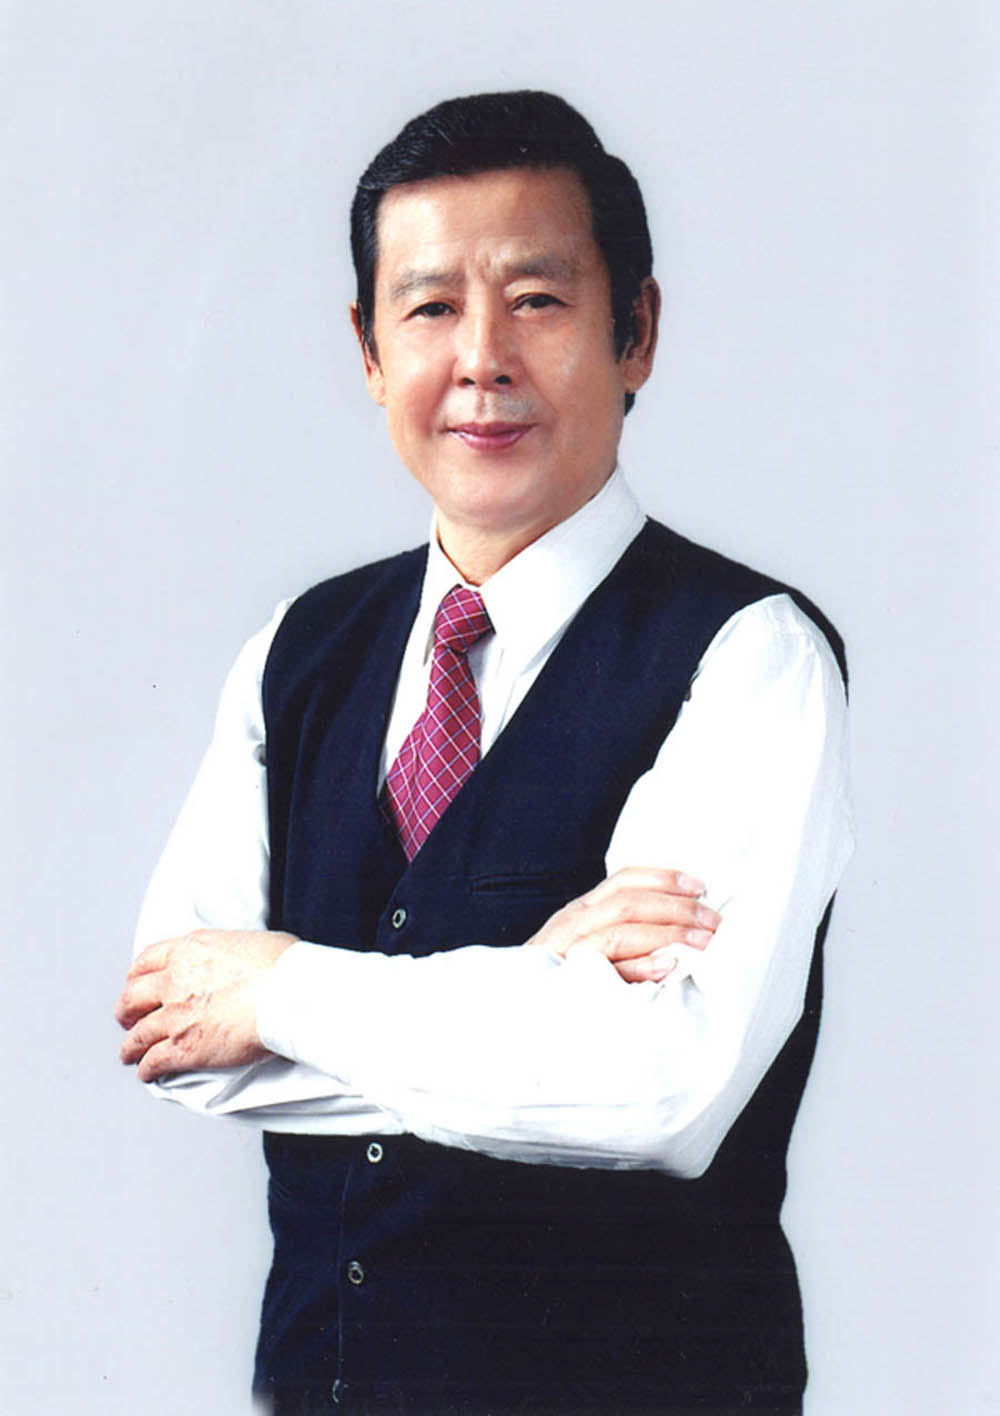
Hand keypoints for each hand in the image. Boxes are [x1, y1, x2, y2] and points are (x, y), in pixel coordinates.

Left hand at [115, 929, 297, 1081]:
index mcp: (190, 950)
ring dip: (130, 1046)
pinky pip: (154, 1062)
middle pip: (133, 997)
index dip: (137, 975)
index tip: (136, 983)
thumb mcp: (248, 941)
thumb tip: (238, 959)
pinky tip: (148, 1073)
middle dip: (127, 1011)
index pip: (147, 960)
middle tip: (128, 1019)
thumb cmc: (282, 967)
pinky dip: (147, 1070)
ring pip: (138, 1034)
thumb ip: (229, 951)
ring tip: (129, 1053)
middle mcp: (175, 980)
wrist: (287, 994)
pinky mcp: (184, 1048)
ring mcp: (176, 1016)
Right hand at [527, 867, 720, 982]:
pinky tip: (669, 967)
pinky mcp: (568, 983)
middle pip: (628, 903)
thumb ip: (621, 928)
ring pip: (620, 931)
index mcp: (582, 910)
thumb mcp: (589, 943)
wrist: (519, 1014)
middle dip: (676, 909)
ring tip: (702, 943)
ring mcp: (568, 953)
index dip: (664, 878)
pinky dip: (640, 966)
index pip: (625, 880)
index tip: (701, 887)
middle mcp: (573, 923)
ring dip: (667, 934)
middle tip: (713, 922)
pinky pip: (607, 970)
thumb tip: (678, 920)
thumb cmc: (564, 980)